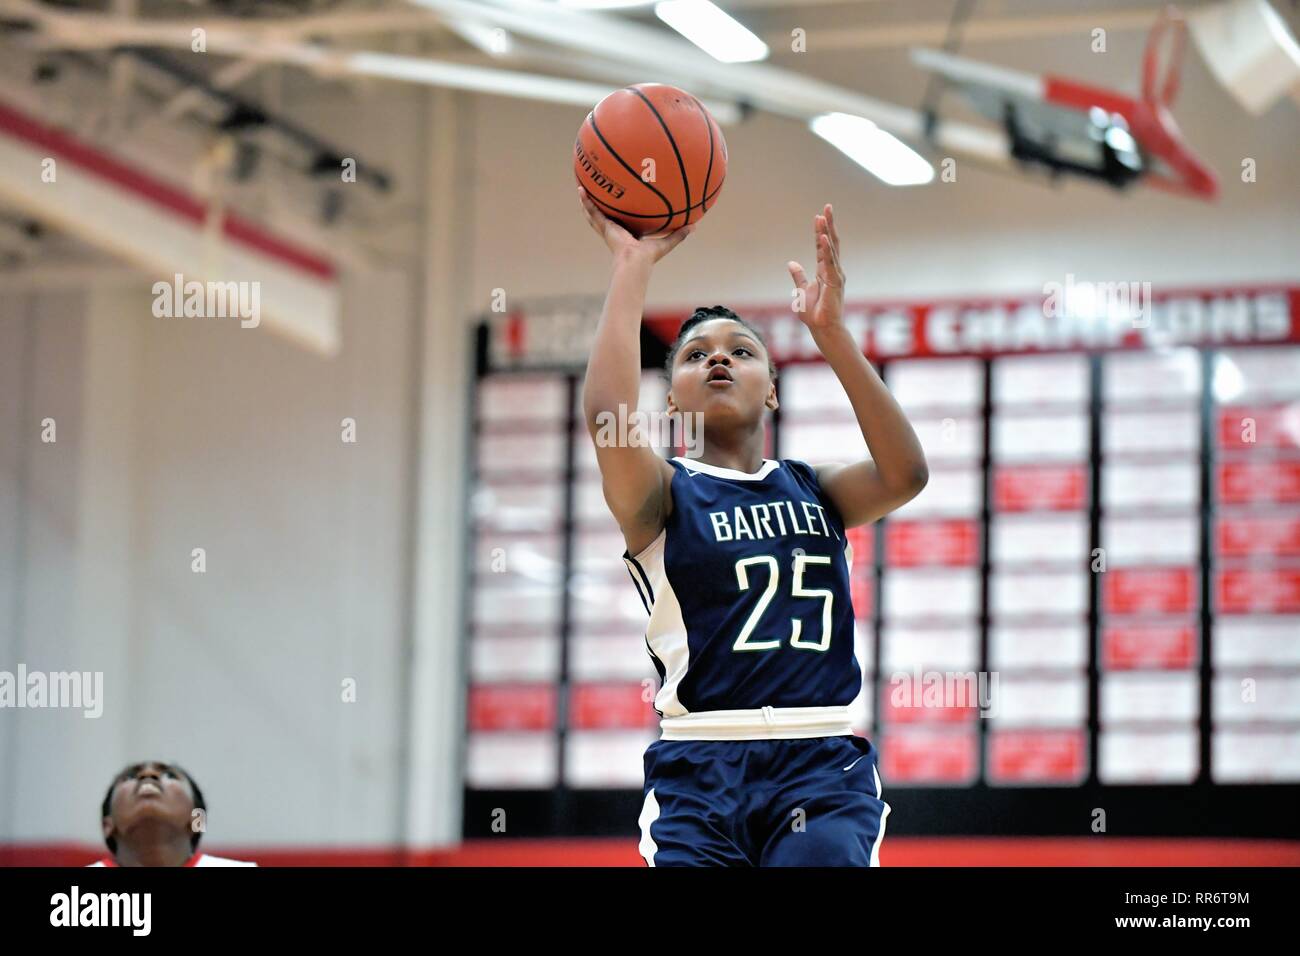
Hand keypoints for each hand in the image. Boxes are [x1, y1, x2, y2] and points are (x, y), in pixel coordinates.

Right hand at [578, 185, 694, 263]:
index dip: (622, 214)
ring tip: (581, 189)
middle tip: (597, 193)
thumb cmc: (649, 257)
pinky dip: (586, 202)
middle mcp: (615, 230)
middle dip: (601, 206)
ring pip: (594, 213)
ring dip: (588, 202)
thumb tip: (696, 226)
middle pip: (606, 216)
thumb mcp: (666, 242)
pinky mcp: (603, 226)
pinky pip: (593, 211)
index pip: (623, 222)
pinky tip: (580, 190)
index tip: (622, 204)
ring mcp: (607, 228)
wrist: (635, 262)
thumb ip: (679, 234)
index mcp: (628, 234)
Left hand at [787, 203, 844, 330]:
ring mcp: (835, 275)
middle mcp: (832, 270)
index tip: (819, 215)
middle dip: (829, 225)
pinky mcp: (835, 282)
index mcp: (824, 271)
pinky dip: (826, 249)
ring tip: (823, 216)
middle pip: (831, 242)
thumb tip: (791, 262)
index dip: (820, 231)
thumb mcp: (801, 291)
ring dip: (826, 232)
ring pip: (831, 249)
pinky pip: (829, 262)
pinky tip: (822, 237)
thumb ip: (798, 276)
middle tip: (827, 207)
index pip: (823, 246)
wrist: (821, 328)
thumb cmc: (814, 313)